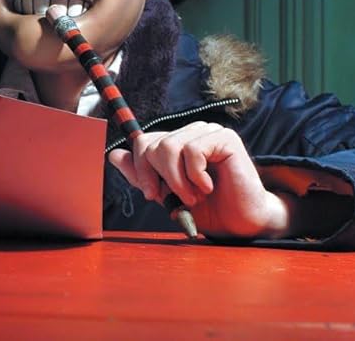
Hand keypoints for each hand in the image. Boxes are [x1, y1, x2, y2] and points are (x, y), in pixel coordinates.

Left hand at [107, 122, 290, 238]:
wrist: (240, 223)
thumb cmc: (207, 209)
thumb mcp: (166, 194)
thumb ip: (142, 176)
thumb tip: (114, 155)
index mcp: (176, 143)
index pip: (143, 142)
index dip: (141, 169)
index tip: (152, 194)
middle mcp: (190, 133)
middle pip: (152, 144)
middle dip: (159, 177)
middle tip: (179, 198)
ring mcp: (208, 132)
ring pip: (169, 146)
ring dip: (178, 180)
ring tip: (194, 196)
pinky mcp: (225, 138)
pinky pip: (192, 150)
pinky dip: (195, 175)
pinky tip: (208, 187)